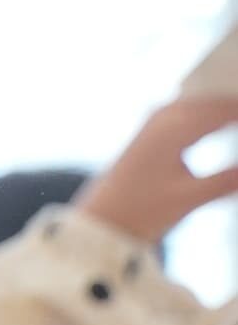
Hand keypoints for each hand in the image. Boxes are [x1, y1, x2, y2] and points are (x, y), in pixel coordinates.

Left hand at [78, 95, 237, 246]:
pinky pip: (186, 111)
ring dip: (223, 108)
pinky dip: (208, 114)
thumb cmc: (139, 211)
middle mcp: (162, 118)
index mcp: (174, 128)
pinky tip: (218, 121)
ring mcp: (153, 122)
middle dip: (236, 108)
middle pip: (213, 103)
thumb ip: (227, 180)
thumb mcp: (190, 198)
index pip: (224, 111)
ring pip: (199, 104)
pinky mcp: (148, 132)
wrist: (99, 221)